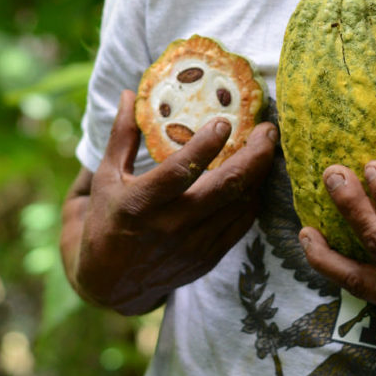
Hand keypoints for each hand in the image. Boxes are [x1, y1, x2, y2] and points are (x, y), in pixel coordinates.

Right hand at [66, 89, 277, 314]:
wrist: (110, 282)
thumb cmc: (107, 220)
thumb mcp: (106, 177)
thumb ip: (122, 135)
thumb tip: (131, 93)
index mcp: (143, 202)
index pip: (181, 172)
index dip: (205, 146)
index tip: (224, 121)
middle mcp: (172, 225)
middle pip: (226, 188)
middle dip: (254, 156)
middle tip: (268, 129)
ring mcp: (195, 244)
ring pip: (241, 204)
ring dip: (258, 173)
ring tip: (267, 145)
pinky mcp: (209, 257)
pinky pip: (242, 222)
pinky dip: (252, 196)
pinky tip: (255, 176)